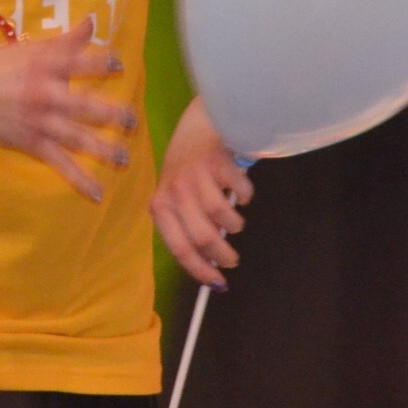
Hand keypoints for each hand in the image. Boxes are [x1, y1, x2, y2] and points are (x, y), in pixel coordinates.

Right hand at [0, 17, 134, 201]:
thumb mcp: (28, 48)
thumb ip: (65, 39)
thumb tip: (92, 19)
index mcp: (46, 64)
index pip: (84, 61)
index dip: (105, 63)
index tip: (120, 66)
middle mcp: (46, 93)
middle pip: (88, 105)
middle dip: (113, 115)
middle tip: (132, 121)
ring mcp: (40, 120)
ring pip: (79, 138)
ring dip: (105, 150)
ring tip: (125, 159)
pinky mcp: (31, 143)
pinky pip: (61, 164)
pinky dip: (80, 180)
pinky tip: (98, 194)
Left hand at [150, 97, 252, 287]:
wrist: (197, 124)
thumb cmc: (186, 168)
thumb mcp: (174, 196)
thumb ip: (184, 225)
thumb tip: (207, 264)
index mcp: (161, 205)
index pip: (179, 247)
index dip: (200, 270)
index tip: (218, 284)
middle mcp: (175, 191)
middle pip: (203, 237)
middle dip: (223, 255)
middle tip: (232, 259)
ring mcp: (196, 176)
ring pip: (223, 217)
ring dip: (235, 224)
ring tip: (234, 221)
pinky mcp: (219, 161)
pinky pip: (241, 193)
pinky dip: (246, 197)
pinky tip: (240, 192)